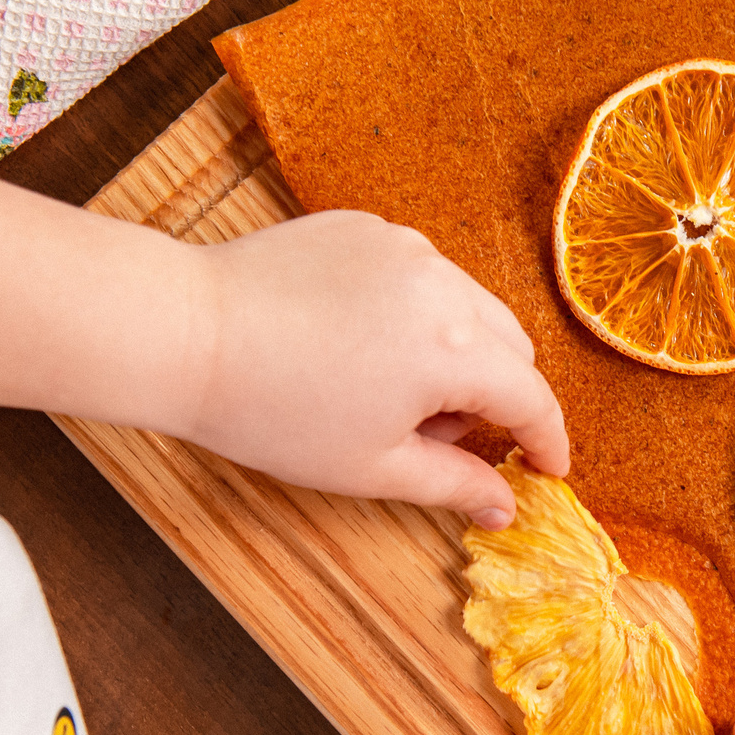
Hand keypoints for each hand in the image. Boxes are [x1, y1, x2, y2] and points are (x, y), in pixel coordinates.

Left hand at [179, 211, 567, 525]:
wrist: (185, 332)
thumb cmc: (272, 410)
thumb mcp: (371, 466)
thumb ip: (453, 483)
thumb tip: (505, 506)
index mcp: (455, 349)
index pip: (531, 398)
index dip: (546, 441)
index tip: (549, 469)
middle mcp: (443, 284)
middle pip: (509, 346)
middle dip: (494, 396)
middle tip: (438, 438)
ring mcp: (404, 247)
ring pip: (467, 306)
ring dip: (456, 353)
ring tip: (387, 392)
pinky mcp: (365, 228)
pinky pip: (419, 274)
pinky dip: (413, 313)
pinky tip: (357, 345)